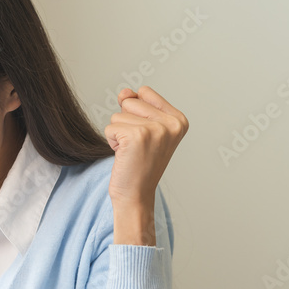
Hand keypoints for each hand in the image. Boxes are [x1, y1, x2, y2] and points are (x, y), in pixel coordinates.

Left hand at [104, 86, 188, 244]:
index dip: (136, 114)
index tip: (145, 137)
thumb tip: (125, 92)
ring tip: (131, 152)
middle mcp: (171, 123)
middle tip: (137, 147)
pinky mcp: (137, 136)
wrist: (136, 196)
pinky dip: (111, 142)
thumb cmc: (139, 165)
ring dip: (118, 134)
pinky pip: (110, 127)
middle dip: (126, 124)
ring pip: (118, 115)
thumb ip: (136, 105)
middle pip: (129, 102)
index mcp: (179, 120)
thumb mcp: (145, 130)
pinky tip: (124, 156)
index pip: (144, 93)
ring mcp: (156, 129)